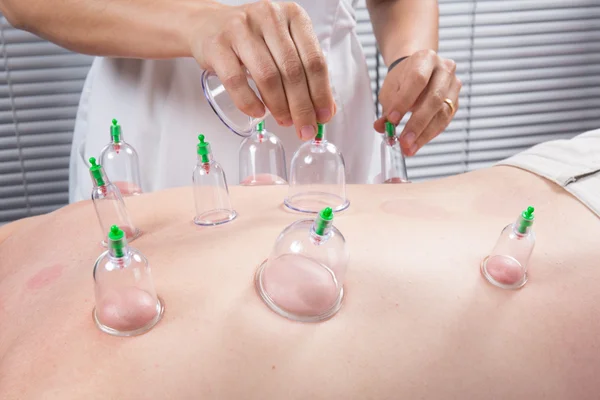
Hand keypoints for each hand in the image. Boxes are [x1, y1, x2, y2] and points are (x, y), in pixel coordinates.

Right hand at [190, 0, 335, 140]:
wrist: (208, 26)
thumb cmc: (252, 39)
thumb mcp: (283, 46)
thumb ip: (305, 73)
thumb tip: (325, 110)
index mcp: (293, 15)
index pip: (314, 59)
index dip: (321, 93)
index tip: (324, 116)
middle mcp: (269, 16)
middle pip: (293, 70)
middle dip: (302, 106)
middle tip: (305, 128)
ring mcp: (241, 29)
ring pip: (267, 76)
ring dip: (279, 106)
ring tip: (285, 121)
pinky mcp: (218, 45)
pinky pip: (236, 81)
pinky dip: (249, 102)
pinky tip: (258, 113)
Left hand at [374, 49, 461, 155]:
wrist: (418, 70)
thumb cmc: (404, 78)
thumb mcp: (390, 89)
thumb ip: (387, 107)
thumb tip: (382, 126)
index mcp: (426, 59)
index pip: (417, 80)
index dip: (405, 101)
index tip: (392, 119)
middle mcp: (444, 70)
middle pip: (434, 98)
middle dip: (417, 123)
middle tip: (403, 141)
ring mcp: (453, 86)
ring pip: (442, 113)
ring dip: (424, 134)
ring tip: (409, 148)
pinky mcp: (456, 102)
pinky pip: (444, 121)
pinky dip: (429, 134)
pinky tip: (417, 143)